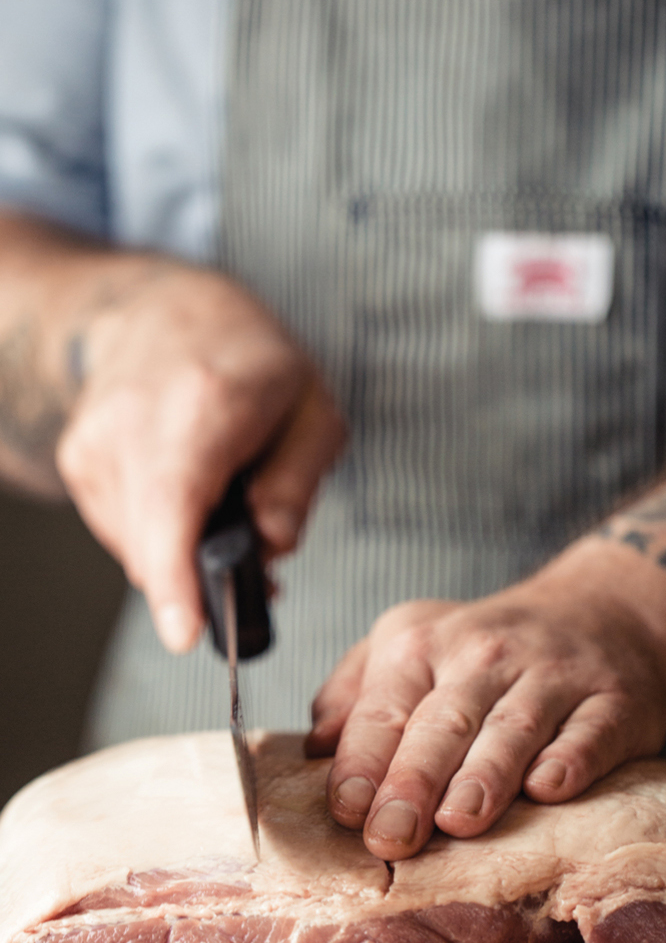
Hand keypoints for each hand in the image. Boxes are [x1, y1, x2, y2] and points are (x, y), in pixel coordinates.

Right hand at [54, 263, 344, 652]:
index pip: (176, 504)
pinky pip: (124, 531)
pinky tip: (191, 498)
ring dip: (187, 552)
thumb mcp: (313, 411)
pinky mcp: (76, 459)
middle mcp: (132, 422)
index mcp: (203, 403)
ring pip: (140, 547)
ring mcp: (94, 442)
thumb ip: (298, 483)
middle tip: (262, 567)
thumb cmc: (251, 359)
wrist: (164, 309)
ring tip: (229, 512)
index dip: (178, 578)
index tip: (184, 632)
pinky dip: (161, 533)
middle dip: (206, 578)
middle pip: (155, 541)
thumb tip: (272, 544)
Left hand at [306, 576, 665, 858]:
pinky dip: (570, 759)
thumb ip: (355, 694)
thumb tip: (315, 749)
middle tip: (392, 836)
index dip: (363, 759)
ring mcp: (556, 674)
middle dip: (414, 780)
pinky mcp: (615, 701)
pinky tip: (549, 787)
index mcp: (422, 642)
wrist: (604, 612)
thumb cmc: (487, 651)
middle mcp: (487, 653)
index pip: (384, 706)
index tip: (347, 810)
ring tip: (460, 821)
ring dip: (486, 774)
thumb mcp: (410, 645)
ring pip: (515, 727)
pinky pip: (590, 732)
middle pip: (445, 721)